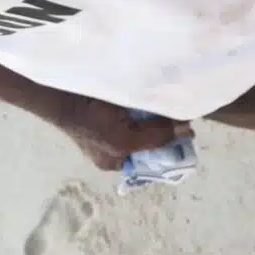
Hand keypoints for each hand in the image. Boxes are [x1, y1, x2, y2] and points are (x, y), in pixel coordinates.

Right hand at [58, 98, 191, 170]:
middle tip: (188, 117)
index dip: (172, 149)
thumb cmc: (90, 124)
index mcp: (119, 160)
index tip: (190, 134)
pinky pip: (145, 105)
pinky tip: (168, 94)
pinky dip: (156, 101)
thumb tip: (187, 130)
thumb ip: (156, 137)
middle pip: (155, 138)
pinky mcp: (122, 105)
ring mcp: (122, 123)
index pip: (153, 160)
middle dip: (170, 129)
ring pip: (152, 121)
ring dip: (165, 113)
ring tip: (183, 103)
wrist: (64, 95)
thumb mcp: (124, 140)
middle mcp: (122, 143)